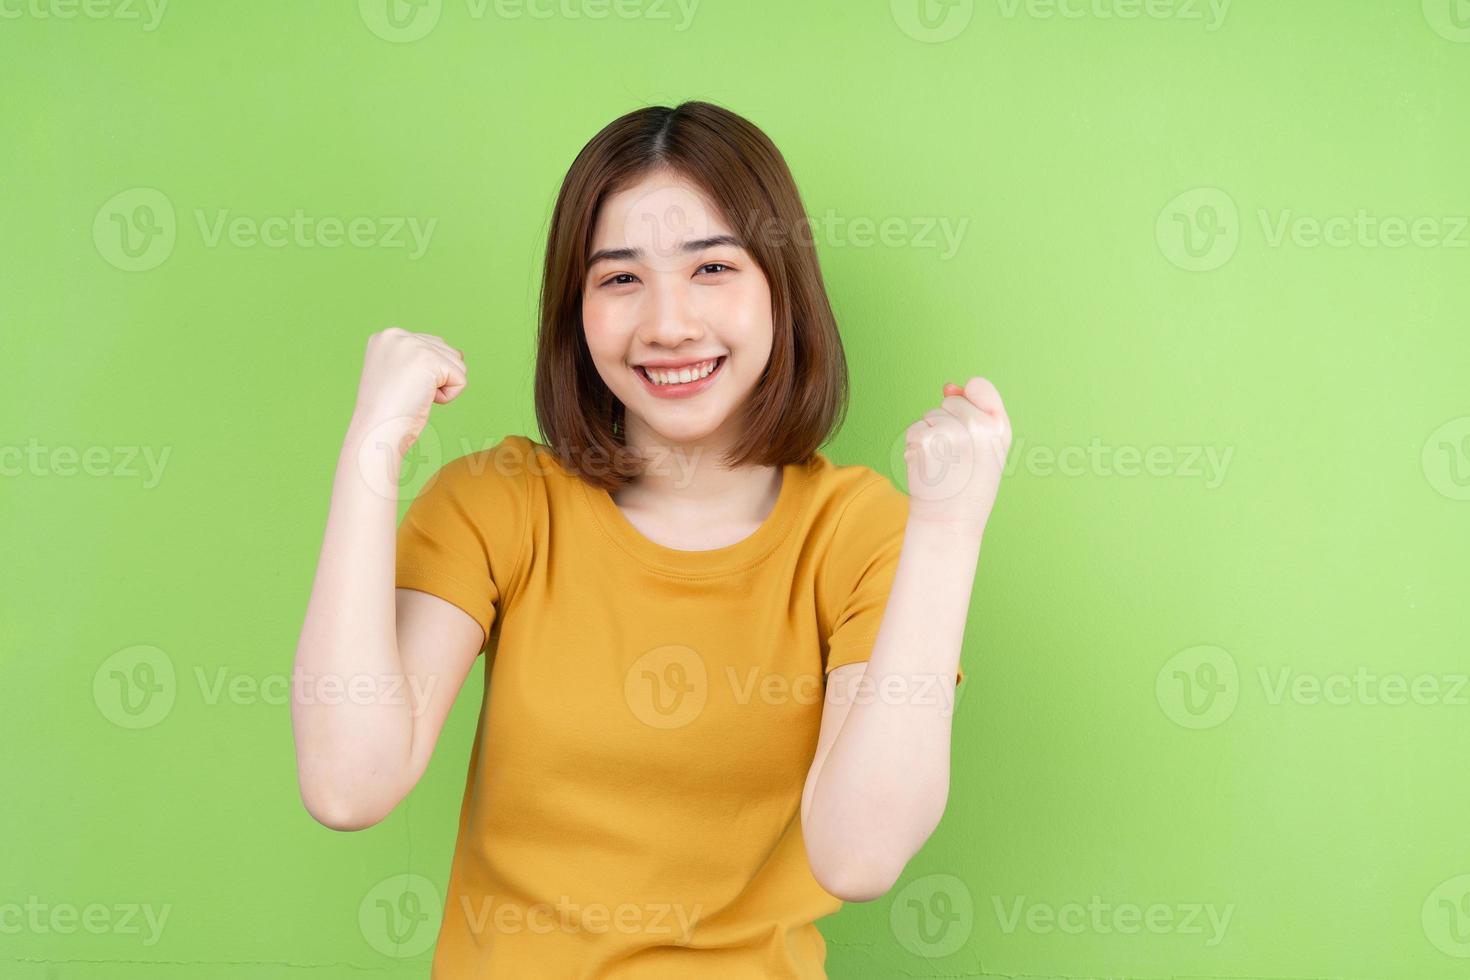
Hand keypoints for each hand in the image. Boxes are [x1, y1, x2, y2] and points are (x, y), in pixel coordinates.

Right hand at [349, 327, 466, 456]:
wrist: (375, 432)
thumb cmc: (388, 414)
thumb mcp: (401, 376)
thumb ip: (424, 358)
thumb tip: (459, 352)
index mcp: (386, 337)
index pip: (431, 346)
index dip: (425, 375)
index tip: (400, 389)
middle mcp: (396, 334)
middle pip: (446, 352)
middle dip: (435, 380)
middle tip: (407, 394)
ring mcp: (412, 344)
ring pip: (457, 364)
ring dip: (442, 388)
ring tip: (414, 396)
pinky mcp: (429, 359)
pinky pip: (460, 379)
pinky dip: (447, 397)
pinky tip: (422, 400)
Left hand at [902, 376, 1012, 527]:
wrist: (950, 521)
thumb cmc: (970, 487)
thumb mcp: (987, 448)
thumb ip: (976, 412)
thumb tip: (949, 386)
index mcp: (999, 427)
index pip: (980, 385)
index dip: (970, 400)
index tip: (970, 426)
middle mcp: (978, 426)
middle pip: (950, 402)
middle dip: (948, 423)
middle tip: (956, 457)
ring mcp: (950, 431)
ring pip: (930, 415)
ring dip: (931, 435)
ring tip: (943, 464)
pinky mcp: (925, 439)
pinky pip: (915, 429)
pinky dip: (916, 446)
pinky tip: (928, 466)